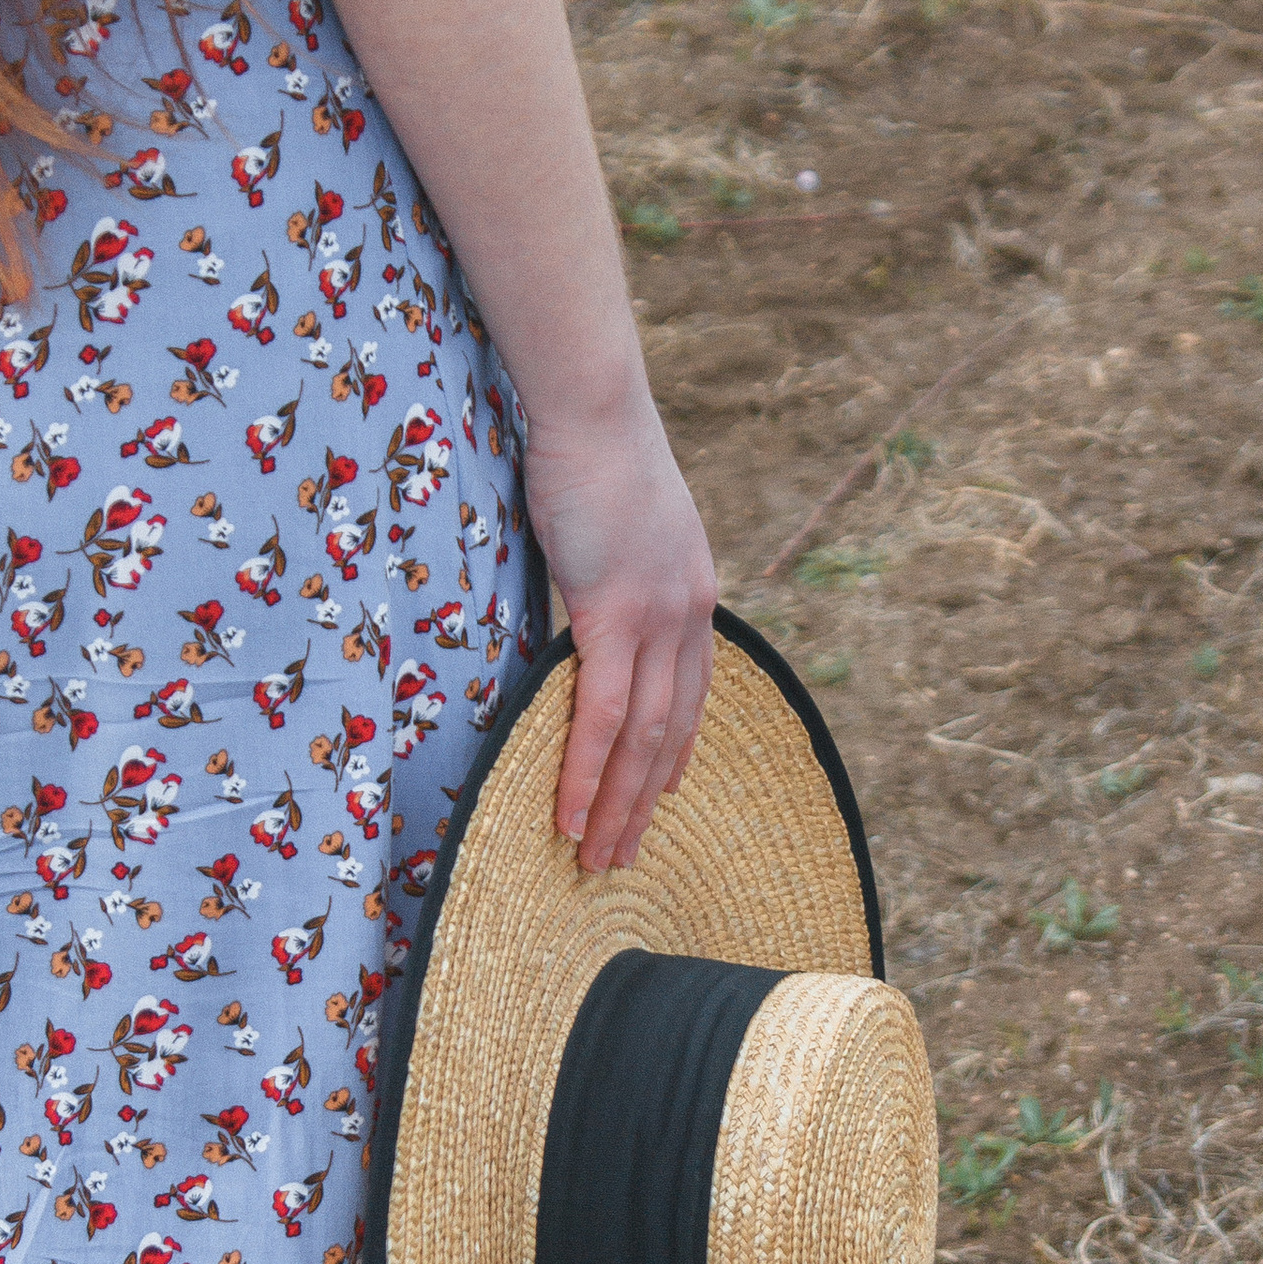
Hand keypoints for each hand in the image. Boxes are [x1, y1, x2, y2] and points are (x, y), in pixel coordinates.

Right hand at [518, 394, 718, 872]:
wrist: (591, 406)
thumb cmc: (587, 451)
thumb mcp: (614, 528)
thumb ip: (608, 578)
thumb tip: (583, 605)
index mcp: (692, 593)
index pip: (691, 694)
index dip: (676, 753)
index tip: (662, 796)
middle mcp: (689, 614)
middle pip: (673, 733)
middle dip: (646, 803)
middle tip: (624, 857)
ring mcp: (658, 618)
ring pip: (643, 740)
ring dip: (618, 807)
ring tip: (595, 857)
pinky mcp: (617, 615)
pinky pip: (603, 714)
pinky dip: (587, 772)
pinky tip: (570, 814)